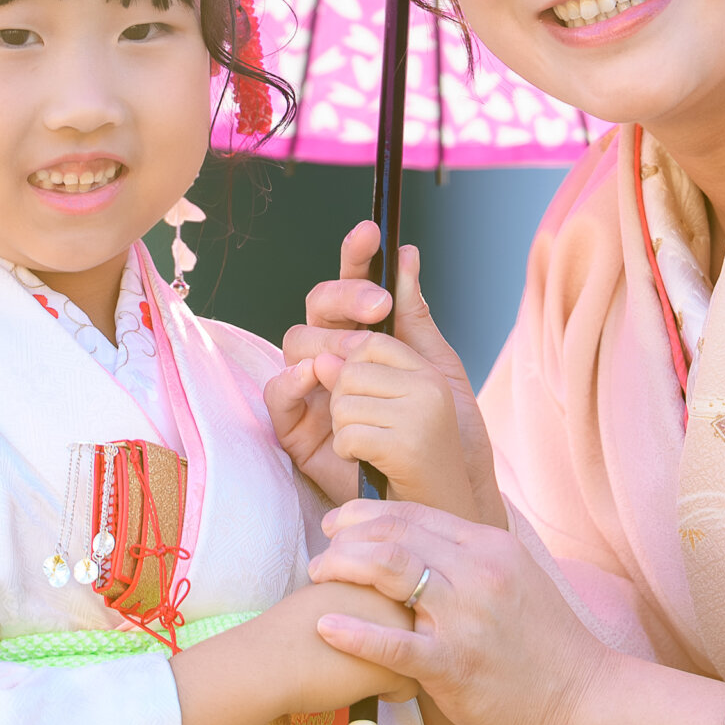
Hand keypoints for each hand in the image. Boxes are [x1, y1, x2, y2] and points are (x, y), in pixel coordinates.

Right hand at [264, 580, 421, 713]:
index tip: (359, 631)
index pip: (397, 599)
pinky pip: (410, 687)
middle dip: (398, 640)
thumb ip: (348, 600)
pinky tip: (365, 692)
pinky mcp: (397, 663)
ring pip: (418, 655)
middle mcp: (391, 595)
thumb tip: (358, 616)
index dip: (382, 620)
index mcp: (370, 576)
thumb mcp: (321, 599)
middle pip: (413, 625)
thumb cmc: (283, 634)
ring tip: (366, 674)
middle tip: (362, 655)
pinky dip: (391, 694)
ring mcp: (398, 628)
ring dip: (400, 667)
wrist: (266, 661)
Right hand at [276, 224, 504, 524]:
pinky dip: (293, 380)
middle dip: (344, 296)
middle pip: (317, 306)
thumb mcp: (435, 366)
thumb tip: (405, 255)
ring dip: (326, 338)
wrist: (446, 492)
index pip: (353, 287)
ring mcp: (314, 391)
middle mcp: (335, 358)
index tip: (372, 232)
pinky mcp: (298, 430)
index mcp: (368, 338)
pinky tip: (318, 376)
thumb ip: (414, 314)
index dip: (356, 258)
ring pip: (296, 343)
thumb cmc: (446, 433)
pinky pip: (278, 394)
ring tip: (356, 354)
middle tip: (378, 307)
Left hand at [308, 500, 724, 724]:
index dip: (368, 514)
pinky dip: (355, 633)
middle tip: (321, 551)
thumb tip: (425, 541)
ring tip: (318, 576)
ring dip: (344, 568)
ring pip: (391, 572)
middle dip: (347, 537)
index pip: (415, 513)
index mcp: (490, 548)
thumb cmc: (544, 644)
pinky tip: (326, 626)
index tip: (339, 523)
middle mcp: (478, 573)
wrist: (583, 699)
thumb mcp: (514, 580)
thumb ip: (472, 558)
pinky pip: (395, 645)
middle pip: (396, 535)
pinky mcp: (454, 666)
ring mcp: (466, 619)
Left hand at [322, 332, 474, 516]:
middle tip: (359, 427)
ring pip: (343, 404)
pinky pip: (347, 435)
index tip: (353, 394)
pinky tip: (362, 461)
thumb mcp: (384, 412)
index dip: (348, 364)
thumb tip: (320, 360)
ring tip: (364, 445)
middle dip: (340, 401)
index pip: (372, 343)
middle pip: (350, 371)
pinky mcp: (406, 445)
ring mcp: (421, 414)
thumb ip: (354, 380)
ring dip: (341, 430)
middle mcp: (429, 386)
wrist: (439, 510)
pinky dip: (345, 452)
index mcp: (428, 372)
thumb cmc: (405, 463)